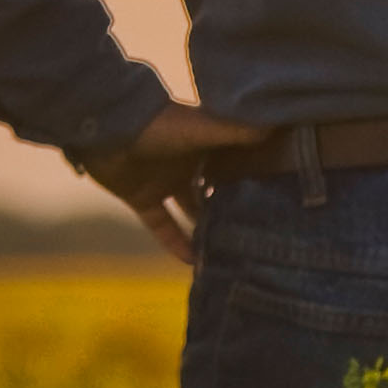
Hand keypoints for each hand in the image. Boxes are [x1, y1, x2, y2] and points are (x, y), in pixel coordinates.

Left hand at [76, 103, 265, 268]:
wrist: (104, 129)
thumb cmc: (158, 125)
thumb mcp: (203, 128)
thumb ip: (237, 132)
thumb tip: (278, 129)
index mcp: (206, 142)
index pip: (238, 162)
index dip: (256, 177)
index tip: (282, 198)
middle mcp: (188, 163)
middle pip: (216, 189)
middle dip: (235, 208)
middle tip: (262, 234)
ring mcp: (164, 182)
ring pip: (191, 211)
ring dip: (207, 230)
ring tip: (233, 253)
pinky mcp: (142, 198)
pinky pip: (163, 226)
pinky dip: (175, 243)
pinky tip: (193, 263)